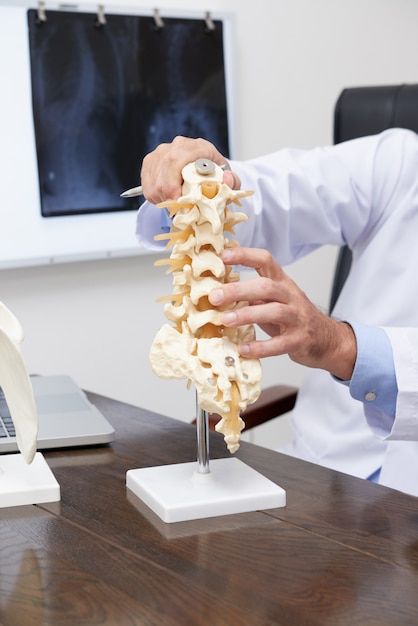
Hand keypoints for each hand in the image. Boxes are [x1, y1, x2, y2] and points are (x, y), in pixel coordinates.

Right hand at [140, 136, 239, 203]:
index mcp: (198, 148)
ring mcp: (161, 152)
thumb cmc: (215, 174)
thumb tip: (226, 180)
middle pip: (164, 173)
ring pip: (154, 182)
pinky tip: (167, 197)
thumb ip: (232, 181)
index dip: (174, 185)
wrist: (205, 167)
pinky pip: (147, 184)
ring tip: (175, 202)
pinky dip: (155, 196)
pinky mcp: (150, 161)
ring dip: (163, 198)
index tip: (179, 202)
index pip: (177, 161)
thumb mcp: (228, 179)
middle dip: (169, 196)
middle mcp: (177, 146)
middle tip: (178, 208)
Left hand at [209, 246, 356, 379]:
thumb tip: (217, 291)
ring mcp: (297, 317)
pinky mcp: (300, 340)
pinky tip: (243, 349)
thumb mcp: (274, 299)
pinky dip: (260, 347)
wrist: (327, 339)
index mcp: (282, 282)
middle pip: (266, 286)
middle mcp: (290, 296)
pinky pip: (279, 344)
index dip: (244, 255)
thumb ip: (252, 294)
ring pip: (274, 311)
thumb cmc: (293, 317)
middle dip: (238, 290)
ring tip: (225, 320)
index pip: (265, 260)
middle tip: (214, 296)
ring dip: (247, 315)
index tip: (222, 256)